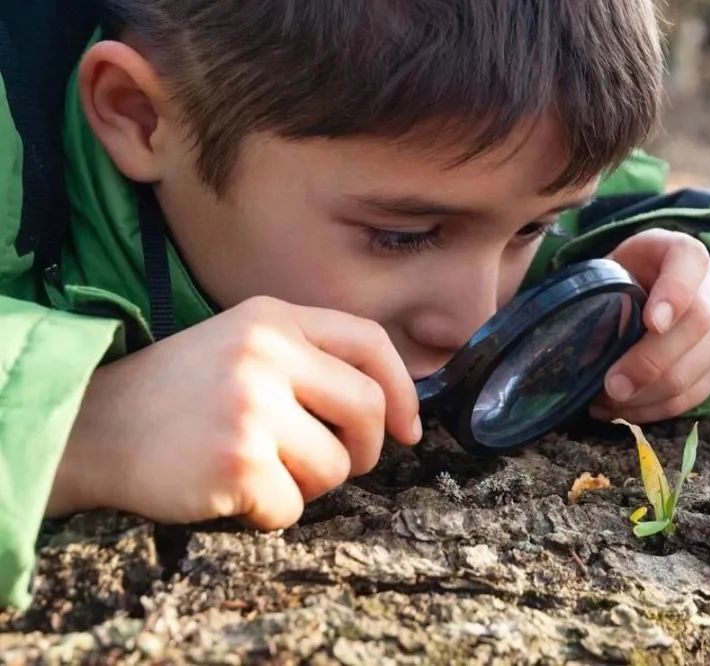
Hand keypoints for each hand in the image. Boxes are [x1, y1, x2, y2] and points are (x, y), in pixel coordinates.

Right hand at [47, 296, 420, 528]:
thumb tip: (393, 414)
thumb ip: (310, 362)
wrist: (92, 426)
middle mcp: (266, 355)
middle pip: (367, 409)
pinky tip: (231, 490)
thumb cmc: (179, 394)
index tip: (407, 430)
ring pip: (335, 467)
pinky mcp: (237, 461)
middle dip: (363, 449)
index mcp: (273, 319)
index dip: (402, 390)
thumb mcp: (243, 346)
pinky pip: (292, 507)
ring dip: (308, 485)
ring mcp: (252, 407)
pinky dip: (269, 513)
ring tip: (261, 470)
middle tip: (335, 464)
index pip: (370, 343)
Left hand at [591, 229, 709, 422]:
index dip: (673, 293)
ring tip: (605, 402)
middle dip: (650, 362)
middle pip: (697, 324)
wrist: (660, 289)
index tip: (651, 323)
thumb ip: (599, 296)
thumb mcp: (611, 270)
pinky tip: (621, 411)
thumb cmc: (628, 279)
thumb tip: (583, 352)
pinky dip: (653, 410)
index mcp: (684, 252)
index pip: (689, 261)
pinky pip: (693, 396)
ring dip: (646, 395)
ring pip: (695, 369)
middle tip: (612, 385)